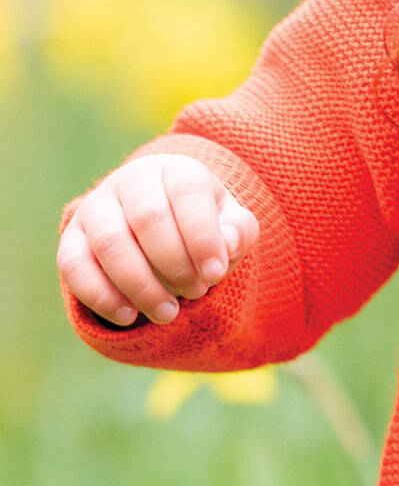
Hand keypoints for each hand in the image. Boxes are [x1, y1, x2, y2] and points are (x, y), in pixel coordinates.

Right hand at [57, 154, 259, 326]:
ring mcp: (96, 207)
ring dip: (141, 286)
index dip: (202, 235)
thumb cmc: (202, 224)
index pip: (187, 192)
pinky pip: (74, 266)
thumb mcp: (231, 223)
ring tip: (168, 312)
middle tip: (196, 292)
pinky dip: (102, 296)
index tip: (215, 273)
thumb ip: (239, 231)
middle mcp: (131, 180)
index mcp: (175, 169)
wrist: (162, 223)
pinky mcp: (71, 237)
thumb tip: (226, 246)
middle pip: (148, 219)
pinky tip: (130, 316)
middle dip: (175, 264)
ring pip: (110, 244)